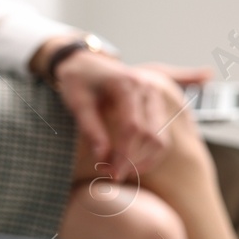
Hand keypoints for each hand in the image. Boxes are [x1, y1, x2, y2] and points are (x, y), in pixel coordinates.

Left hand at [39, 46, 193, 176]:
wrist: (84, 62)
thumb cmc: (77, 80)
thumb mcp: (76, 101)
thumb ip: (90, 128)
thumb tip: (102, 157)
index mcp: (127, 85)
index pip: (132, 128)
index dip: (123, 154)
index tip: (111, 173)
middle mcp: (148, 89)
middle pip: (151, 135)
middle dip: (134, 161)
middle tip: (113, 177)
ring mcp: (155, 97)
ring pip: (161, 138)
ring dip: (145, 161)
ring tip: (123, 173)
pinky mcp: (156, 106)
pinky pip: (161, 135)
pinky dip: (151, 154)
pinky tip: (135, 166)